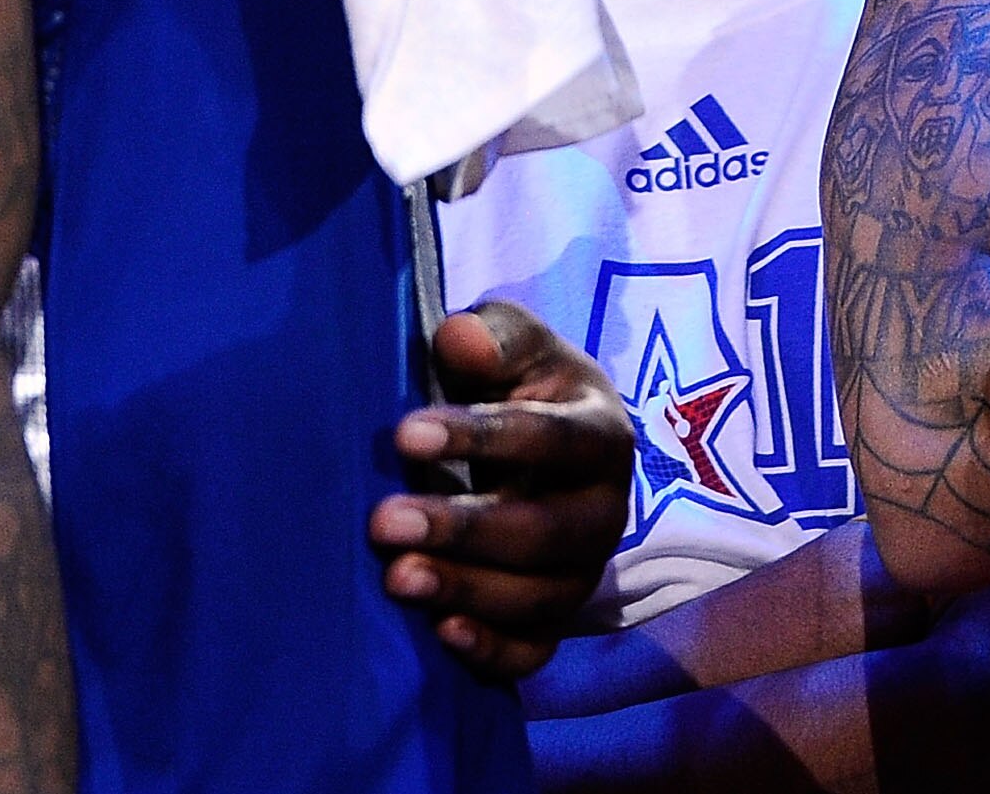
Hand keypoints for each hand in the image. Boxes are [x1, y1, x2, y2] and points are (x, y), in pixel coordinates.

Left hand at [369, 299, 632, 681]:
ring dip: (465, 589)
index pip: (551, 440)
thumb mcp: (516, 345)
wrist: (546, 446)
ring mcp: (584, 572)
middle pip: (545, 531)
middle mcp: (606, 511)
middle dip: (464, 529)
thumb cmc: (520, 385)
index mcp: (602, 435)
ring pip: (537, 598)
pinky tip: (442, 634)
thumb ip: (494, 337)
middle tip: (384, 521)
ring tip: (395, 576)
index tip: (405, 434)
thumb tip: (462, 340)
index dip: (481, 438)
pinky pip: (534, 652)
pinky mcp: (556, 620)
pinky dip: (493, 651)